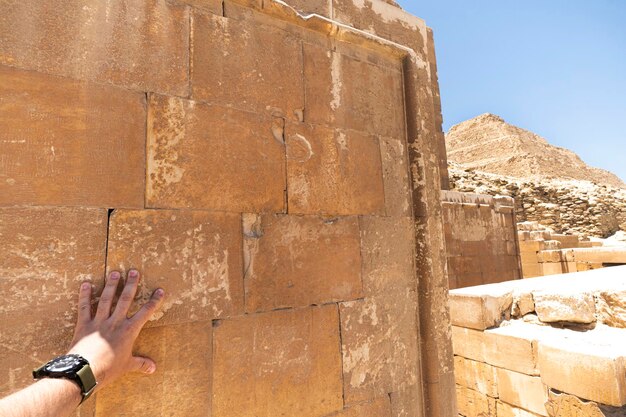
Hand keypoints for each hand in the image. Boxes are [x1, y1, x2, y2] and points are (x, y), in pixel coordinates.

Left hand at [67, 270, 163, 390]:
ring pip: (107, 299)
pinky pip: (84, 307)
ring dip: (111, 285)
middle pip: (125, 299)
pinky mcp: (84, 325)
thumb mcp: (127, 366)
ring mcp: (99, 322)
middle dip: (131, 284)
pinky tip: (86, 284)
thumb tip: (153, 368)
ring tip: (115, 273)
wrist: (86, 371)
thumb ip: (140, 364)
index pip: (145, 312)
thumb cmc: (109, 369)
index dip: (154, 301)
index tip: (160, 291)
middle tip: (134, 271)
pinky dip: (85, 295)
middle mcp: (115, 322)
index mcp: (129, 331)